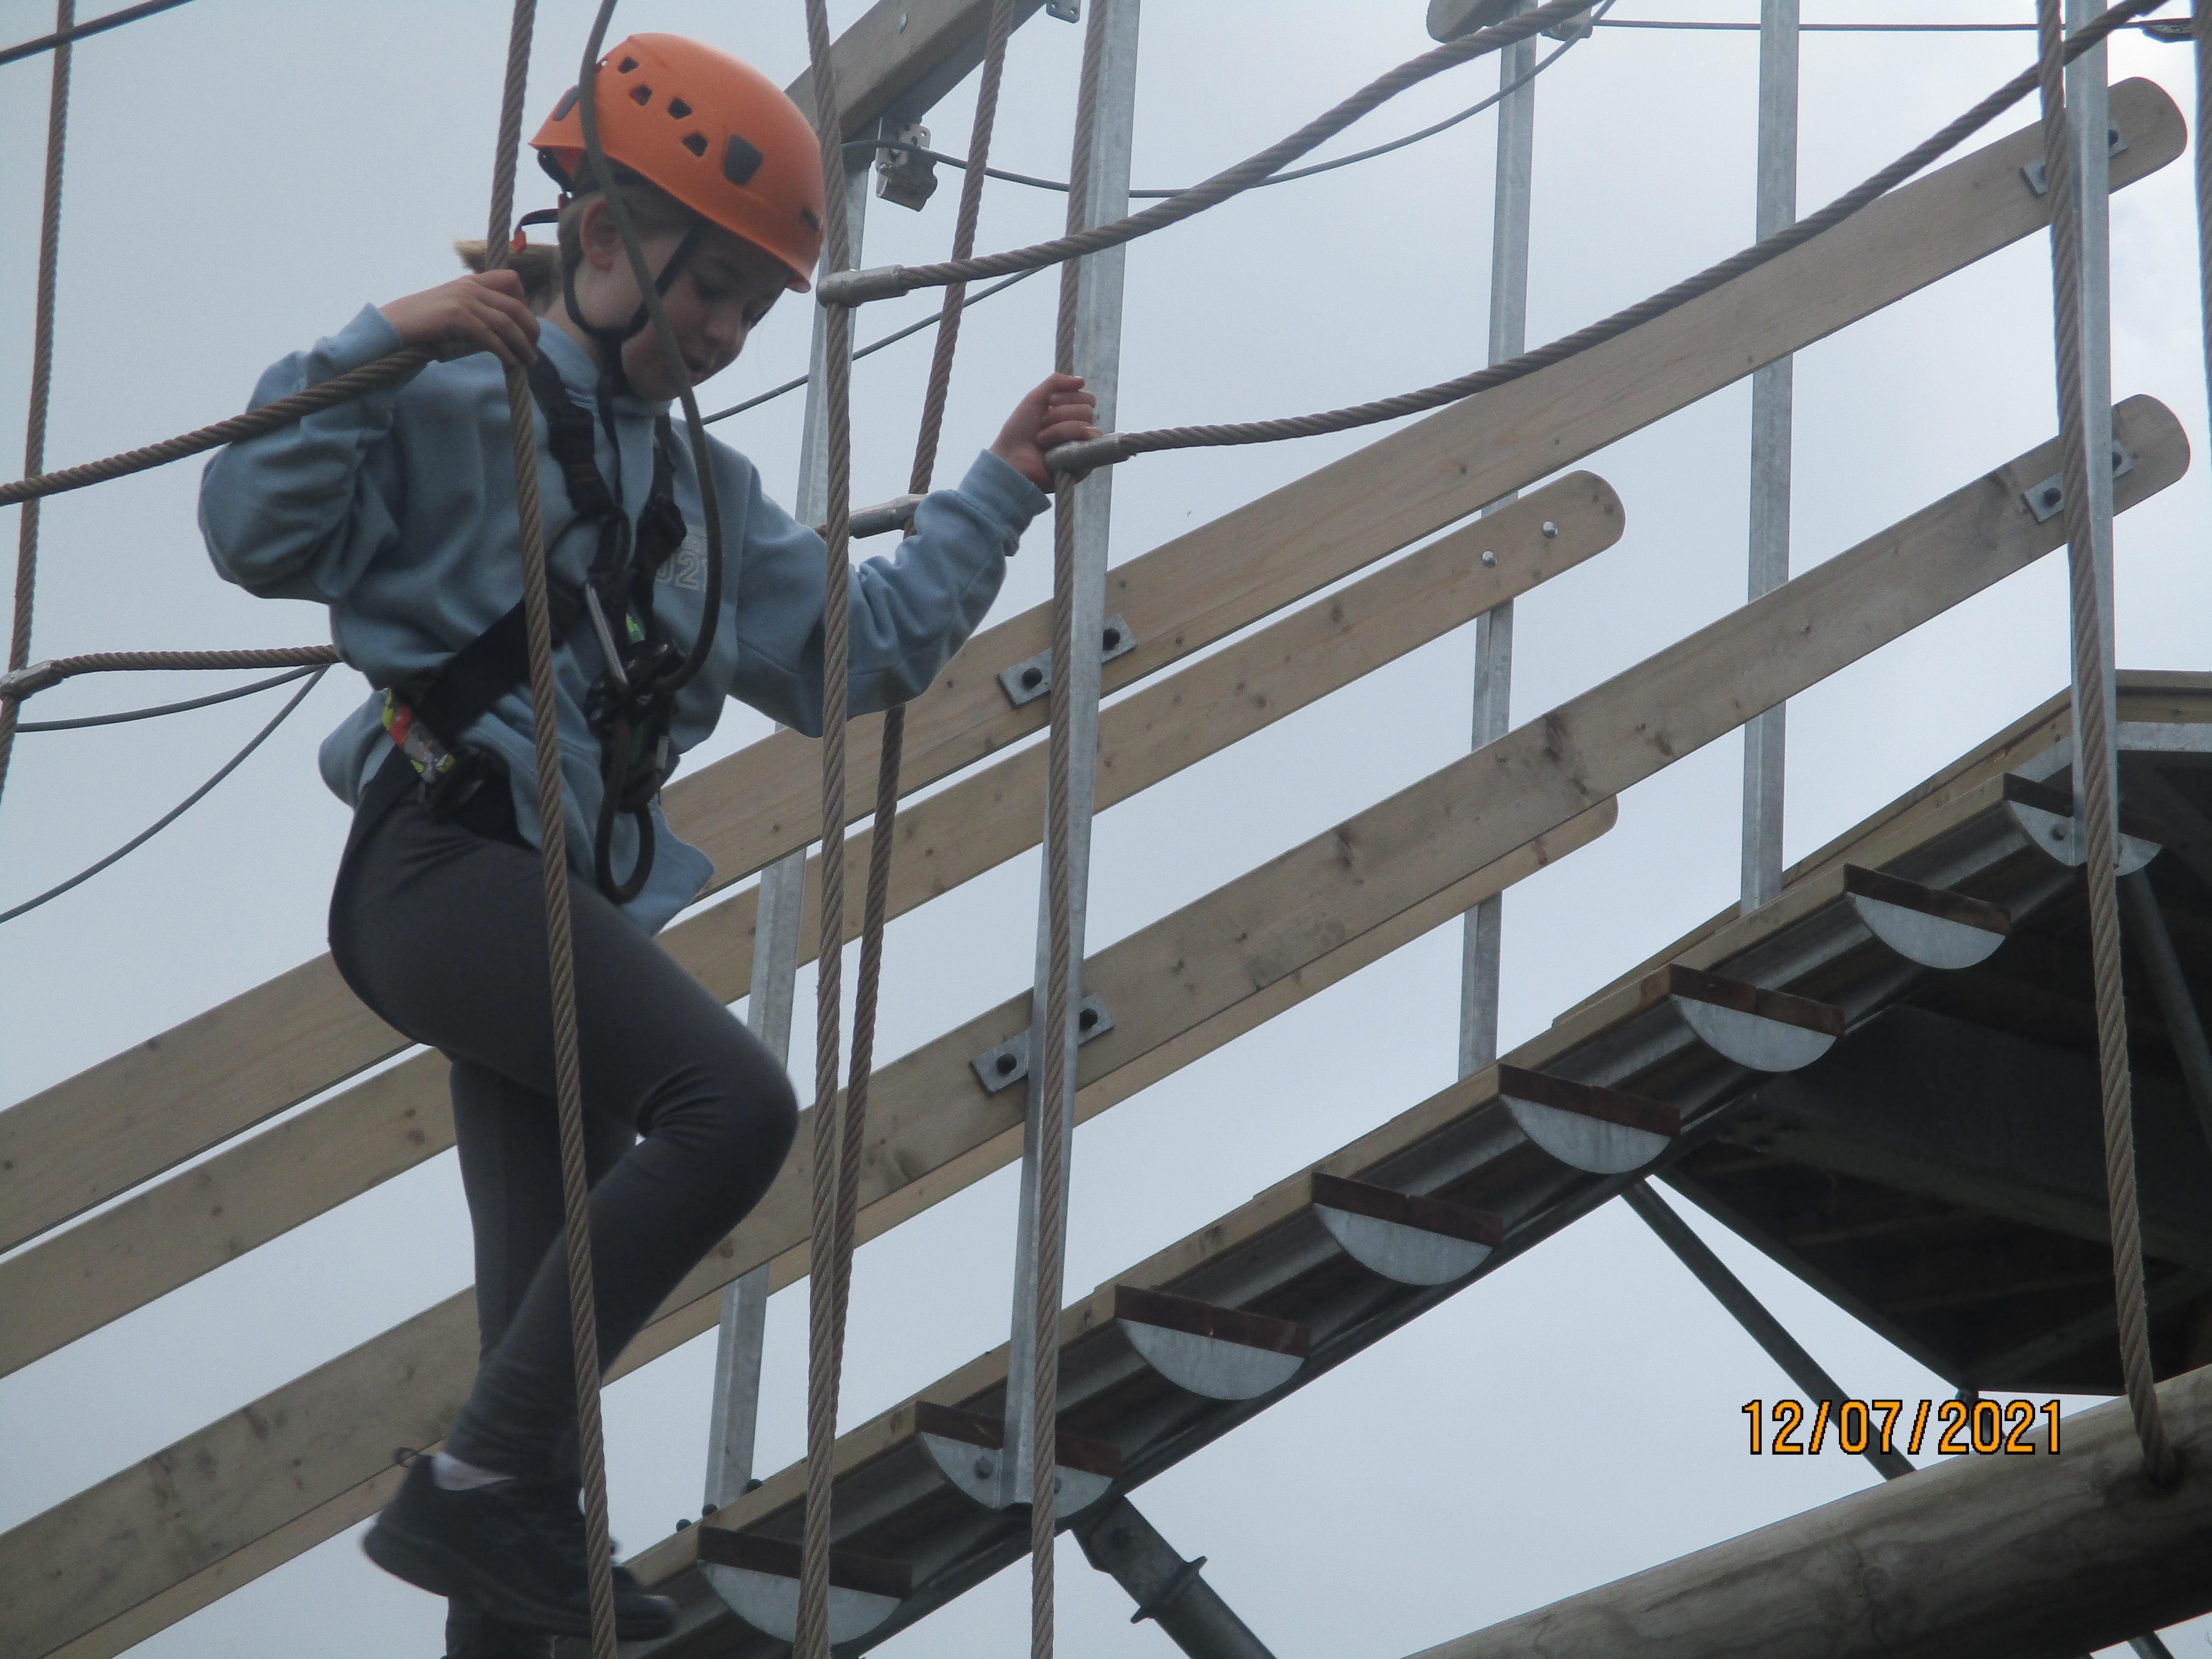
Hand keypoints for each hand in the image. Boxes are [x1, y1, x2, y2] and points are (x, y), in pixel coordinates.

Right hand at [379, 271, 538, 367]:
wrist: (392, 324)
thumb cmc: (422, 323)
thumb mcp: (453, 309)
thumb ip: (475, 311)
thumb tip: (501, 332)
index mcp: (470, 281)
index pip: (511, 280)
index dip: (525, 301)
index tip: (526, 323)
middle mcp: (470, 286)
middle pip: (516, 305)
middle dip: (530, 328)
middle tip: (534, 347)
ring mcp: (464, 300)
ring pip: (507, 323)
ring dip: (523, 345)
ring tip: (529, 361)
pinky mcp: (457, 317)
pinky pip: (491, 336)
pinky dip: (505, 351)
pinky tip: (510, 363)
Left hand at [990, 373, 1100, 488]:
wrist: (1011, 458)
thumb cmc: (1019, 431)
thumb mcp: (1035, 398)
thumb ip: (1056, 382)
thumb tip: (1082, 380)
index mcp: (1070, 415)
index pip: (1087, 398)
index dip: (1067, 397)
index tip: (1048, 404)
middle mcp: (1079, 430)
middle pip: (1088, 409)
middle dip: (1060, 414)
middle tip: (1042, 424)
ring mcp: (1083, 447)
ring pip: (1086, 423)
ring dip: (1058, 428)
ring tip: (1041, 440)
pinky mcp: (1084, 464)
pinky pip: (1089, 440)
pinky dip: (1066, 437)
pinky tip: (1053, 448)